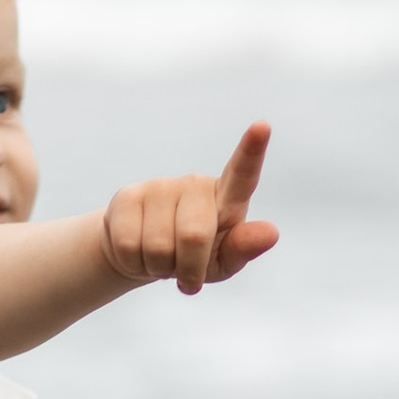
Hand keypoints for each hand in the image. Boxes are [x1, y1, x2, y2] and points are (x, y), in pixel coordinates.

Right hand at [101, 121, 277, 297]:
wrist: (144, 258)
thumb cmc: (195, 259)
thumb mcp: (223, 262)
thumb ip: (244, 247)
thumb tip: (271, 233)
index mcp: (227, 198)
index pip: (243, 174)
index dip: (252, 150)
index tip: (262, 126)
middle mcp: (194, 185)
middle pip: (193, 236)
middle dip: (188, 268)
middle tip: (184, 272)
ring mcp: (159, 186)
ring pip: (157, 246)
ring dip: (159, 268)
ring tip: (161, 260)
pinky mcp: (127, 196)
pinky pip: (129, 245)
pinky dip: (134, 264)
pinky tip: (138, 254)